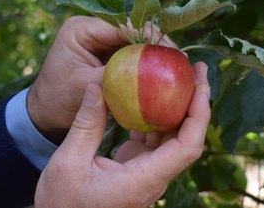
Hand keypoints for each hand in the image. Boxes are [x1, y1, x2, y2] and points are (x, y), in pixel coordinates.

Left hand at [27, 16, 175, 143]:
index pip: (123, 26)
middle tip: (179, 60)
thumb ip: (118, 77)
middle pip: (131, 32)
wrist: (44, 114)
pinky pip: (127, 56)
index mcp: (81, 29)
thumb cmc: (58, 101)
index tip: (172, 51)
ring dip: (151, 56)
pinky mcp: (103, 55)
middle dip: (155, 46)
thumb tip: (152, 73)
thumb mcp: (88, 88)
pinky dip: (142, 66)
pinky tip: (160, 75)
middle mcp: (91, 30)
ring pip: (132, 43)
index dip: (151, 37)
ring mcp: (98, 42)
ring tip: (174, 67)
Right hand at [34, 62, 210, 207]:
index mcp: (144, 179)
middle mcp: (154, 177)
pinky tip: (150, 99)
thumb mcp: (69, 162)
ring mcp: (148, 173)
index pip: (187, 146)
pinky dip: (156, 118)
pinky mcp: (139, 169)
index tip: (200, 83)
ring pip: (174, 138)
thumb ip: (86, 124)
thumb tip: (96, 87)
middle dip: (195, 102)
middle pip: (187, 138)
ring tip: (178, 78)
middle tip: (195, 69)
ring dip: (178, 108)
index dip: (199, 113)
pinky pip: (156, 141)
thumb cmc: (64, 203)